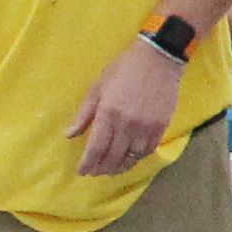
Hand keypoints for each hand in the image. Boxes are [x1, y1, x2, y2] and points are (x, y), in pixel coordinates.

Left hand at [71, 36, 186, 180]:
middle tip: (95, 172)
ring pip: (132, 156)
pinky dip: (138, 157)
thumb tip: (70, 135)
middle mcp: (127, 124)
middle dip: (102, 168)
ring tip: (112, 169)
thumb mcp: (98, 87)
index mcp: (108, 114)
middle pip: (113, 156)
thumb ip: (84, 113)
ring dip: (120, 166)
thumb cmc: (124, 69)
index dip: (88, 163)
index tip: (82, 171)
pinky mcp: (161, 125)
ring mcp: (146, 127)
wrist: (159, 59)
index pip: (96, 148)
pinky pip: (148, 149)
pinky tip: (131, 158)